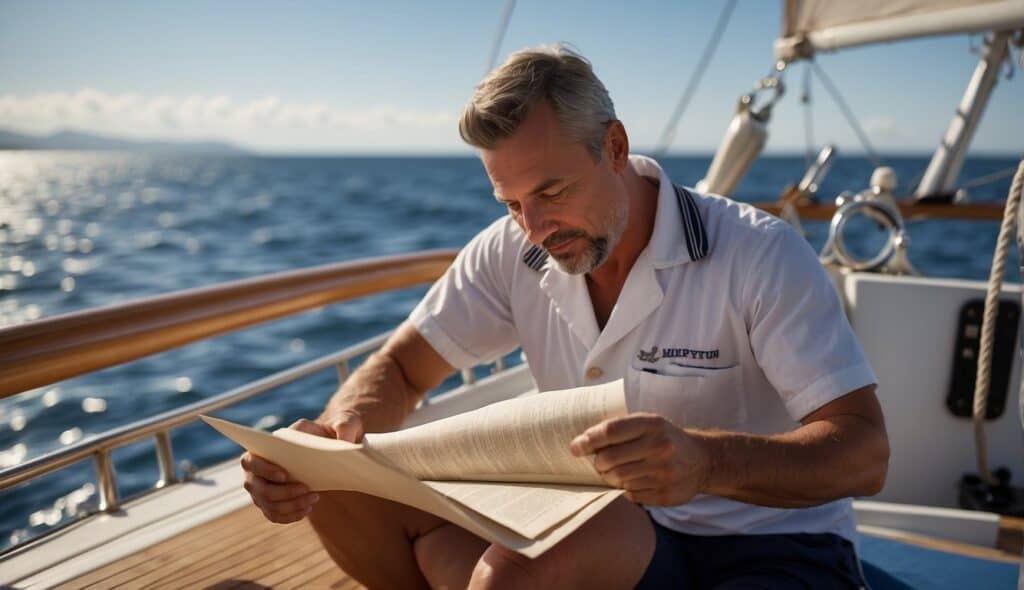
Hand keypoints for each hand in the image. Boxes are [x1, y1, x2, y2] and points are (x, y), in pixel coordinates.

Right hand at [240, 412, 363, 522]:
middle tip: (307, 490)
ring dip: (288, 506)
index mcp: (270, 444)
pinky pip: (274, 514)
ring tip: (313, 500)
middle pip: (257, 487)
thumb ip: (346, 427)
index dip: (264, 469)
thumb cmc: (334, 430)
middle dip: (282, 493)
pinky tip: (307, 510)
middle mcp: (260, 466)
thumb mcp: (344, 423)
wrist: (333, 444)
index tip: (285, 475)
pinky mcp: (272, 499)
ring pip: (266, 503)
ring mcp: (263, 485)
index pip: (251, 459)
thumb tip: (346, 443)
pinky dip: (289, 515)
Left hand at [569, 413, 710, 505]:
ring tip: (617, 471)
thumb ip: (619, 430)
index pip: (611, 431)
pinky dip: (627, 489)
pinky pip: (631, 494)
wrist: (702, 460)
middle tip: (600, 463)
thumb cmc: (663, 439)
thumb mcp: (648, 424)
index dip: (588, 440)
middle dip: (598, 463)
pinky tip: (636, 481)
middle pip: (609, 459)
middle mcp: (660, 447)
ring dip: (610, 477)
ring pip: (618, 479)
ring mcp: (664, 473)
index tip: (575, 447)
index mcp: (652, 424)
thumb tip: (580, 444)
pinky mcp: (666, 494)